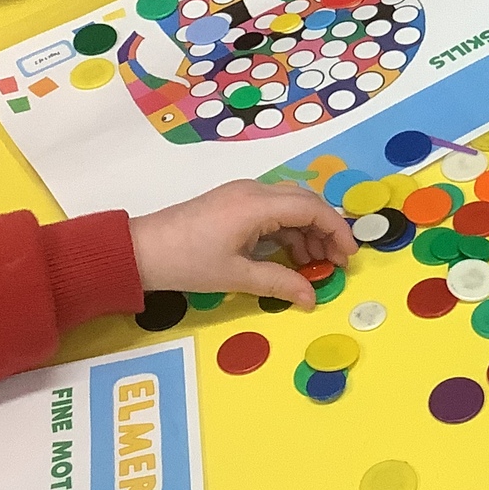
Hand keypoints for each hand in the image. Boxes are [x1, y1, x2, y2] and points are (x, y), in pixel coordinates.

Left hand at [129, 180, 357, 307]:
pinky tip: (291, 254)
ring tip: (315, 263)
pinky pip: (272, 210)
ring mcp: (242, 195)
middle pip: (305, 201)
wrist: (140, 251)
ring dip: (308, 230)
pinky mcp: (233, 203)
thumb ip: (279, 284)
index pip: (311, 208)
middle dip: (326, 229)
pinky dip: (288, 230)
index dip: (336, 230)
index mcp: (257, 204)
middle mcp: (254, 191)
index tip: (348, 257)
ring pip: (289, 204)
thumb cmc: (188, 262)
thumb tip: (312, 298)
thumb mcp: (236, 277)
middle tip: (336, 262)